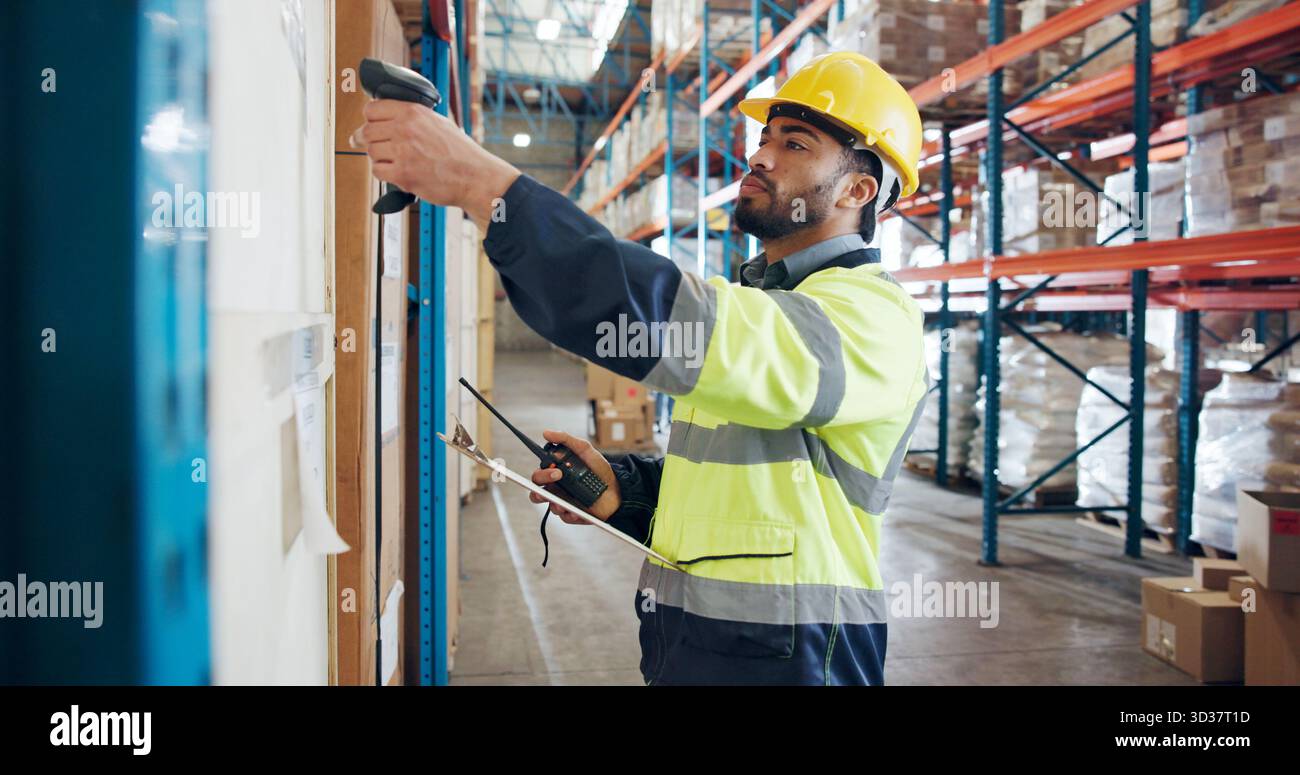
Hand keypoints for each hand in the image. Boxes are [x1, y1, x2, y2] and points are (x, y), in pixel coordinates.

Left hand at [357, 99, 519, 227]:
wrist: (474, 176)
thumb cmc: (460, 152)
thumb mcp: (438, 122)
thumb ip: (413, 117)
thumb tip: (390, 116)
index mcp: (413, 112)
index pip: (372, 109)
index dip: (370, 119)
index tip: (372, 126)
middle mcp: (405, 129)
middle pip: (366, 131)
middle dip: (367, 140)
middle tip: (373, 146)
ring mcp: (402, 151)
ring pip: (371, 152)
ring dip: (379, 158)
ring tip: (395, 161)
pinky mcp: (402, 174)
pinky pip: (377, 171)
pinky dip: (384, 174)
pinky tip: (397, 172)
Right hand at [528, 430, 620, 523]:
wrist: (617, 487)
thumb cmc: (599, 468)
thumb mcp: (584, 449)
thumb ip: (566, 439)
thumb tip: (546, 432)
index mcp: (556, 473)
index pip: (539, 474)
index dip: (540, 474)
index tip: (554, 468)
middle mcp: (557, 488)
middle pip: (537, 490)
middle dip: (541, 487)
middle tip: (558, 478)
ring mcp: (564, 501)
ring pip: (550, 506)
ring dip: (555, 504)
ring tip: (565, 503)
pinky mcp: (573, 514)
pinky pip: (565, 517)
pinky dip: (570, 514)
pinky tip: (578, 512)